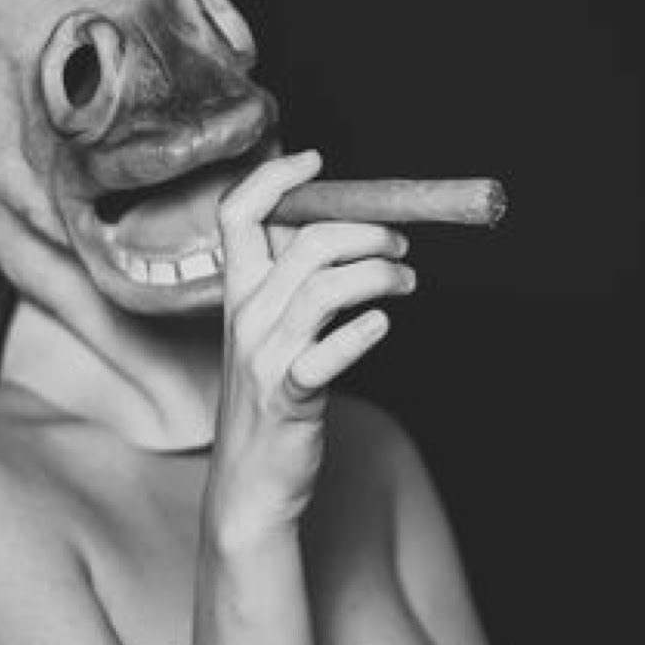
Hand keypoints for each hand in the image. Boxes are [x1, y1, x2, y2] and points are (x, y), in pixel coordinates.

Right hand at [207, 151, 415, 541]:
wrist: (249, 484)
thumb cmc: (270, 401)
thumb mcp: (265, 333)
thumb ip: (287, 284)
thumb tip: (332, 231)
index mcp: (237, 293)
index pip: (237, 214)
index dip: (275, 178)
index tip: (317, 160)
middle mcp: (244, 316)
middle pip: (305, 242)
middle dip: (365, 231)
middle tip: (401, 244)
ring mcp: (264, 356)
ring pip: (324, 288)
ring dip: (379, 273)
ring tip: (407, 279)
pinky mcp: (289, 395)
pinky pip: (328, 353)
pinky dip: (363, 332)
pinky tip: (383, 326)